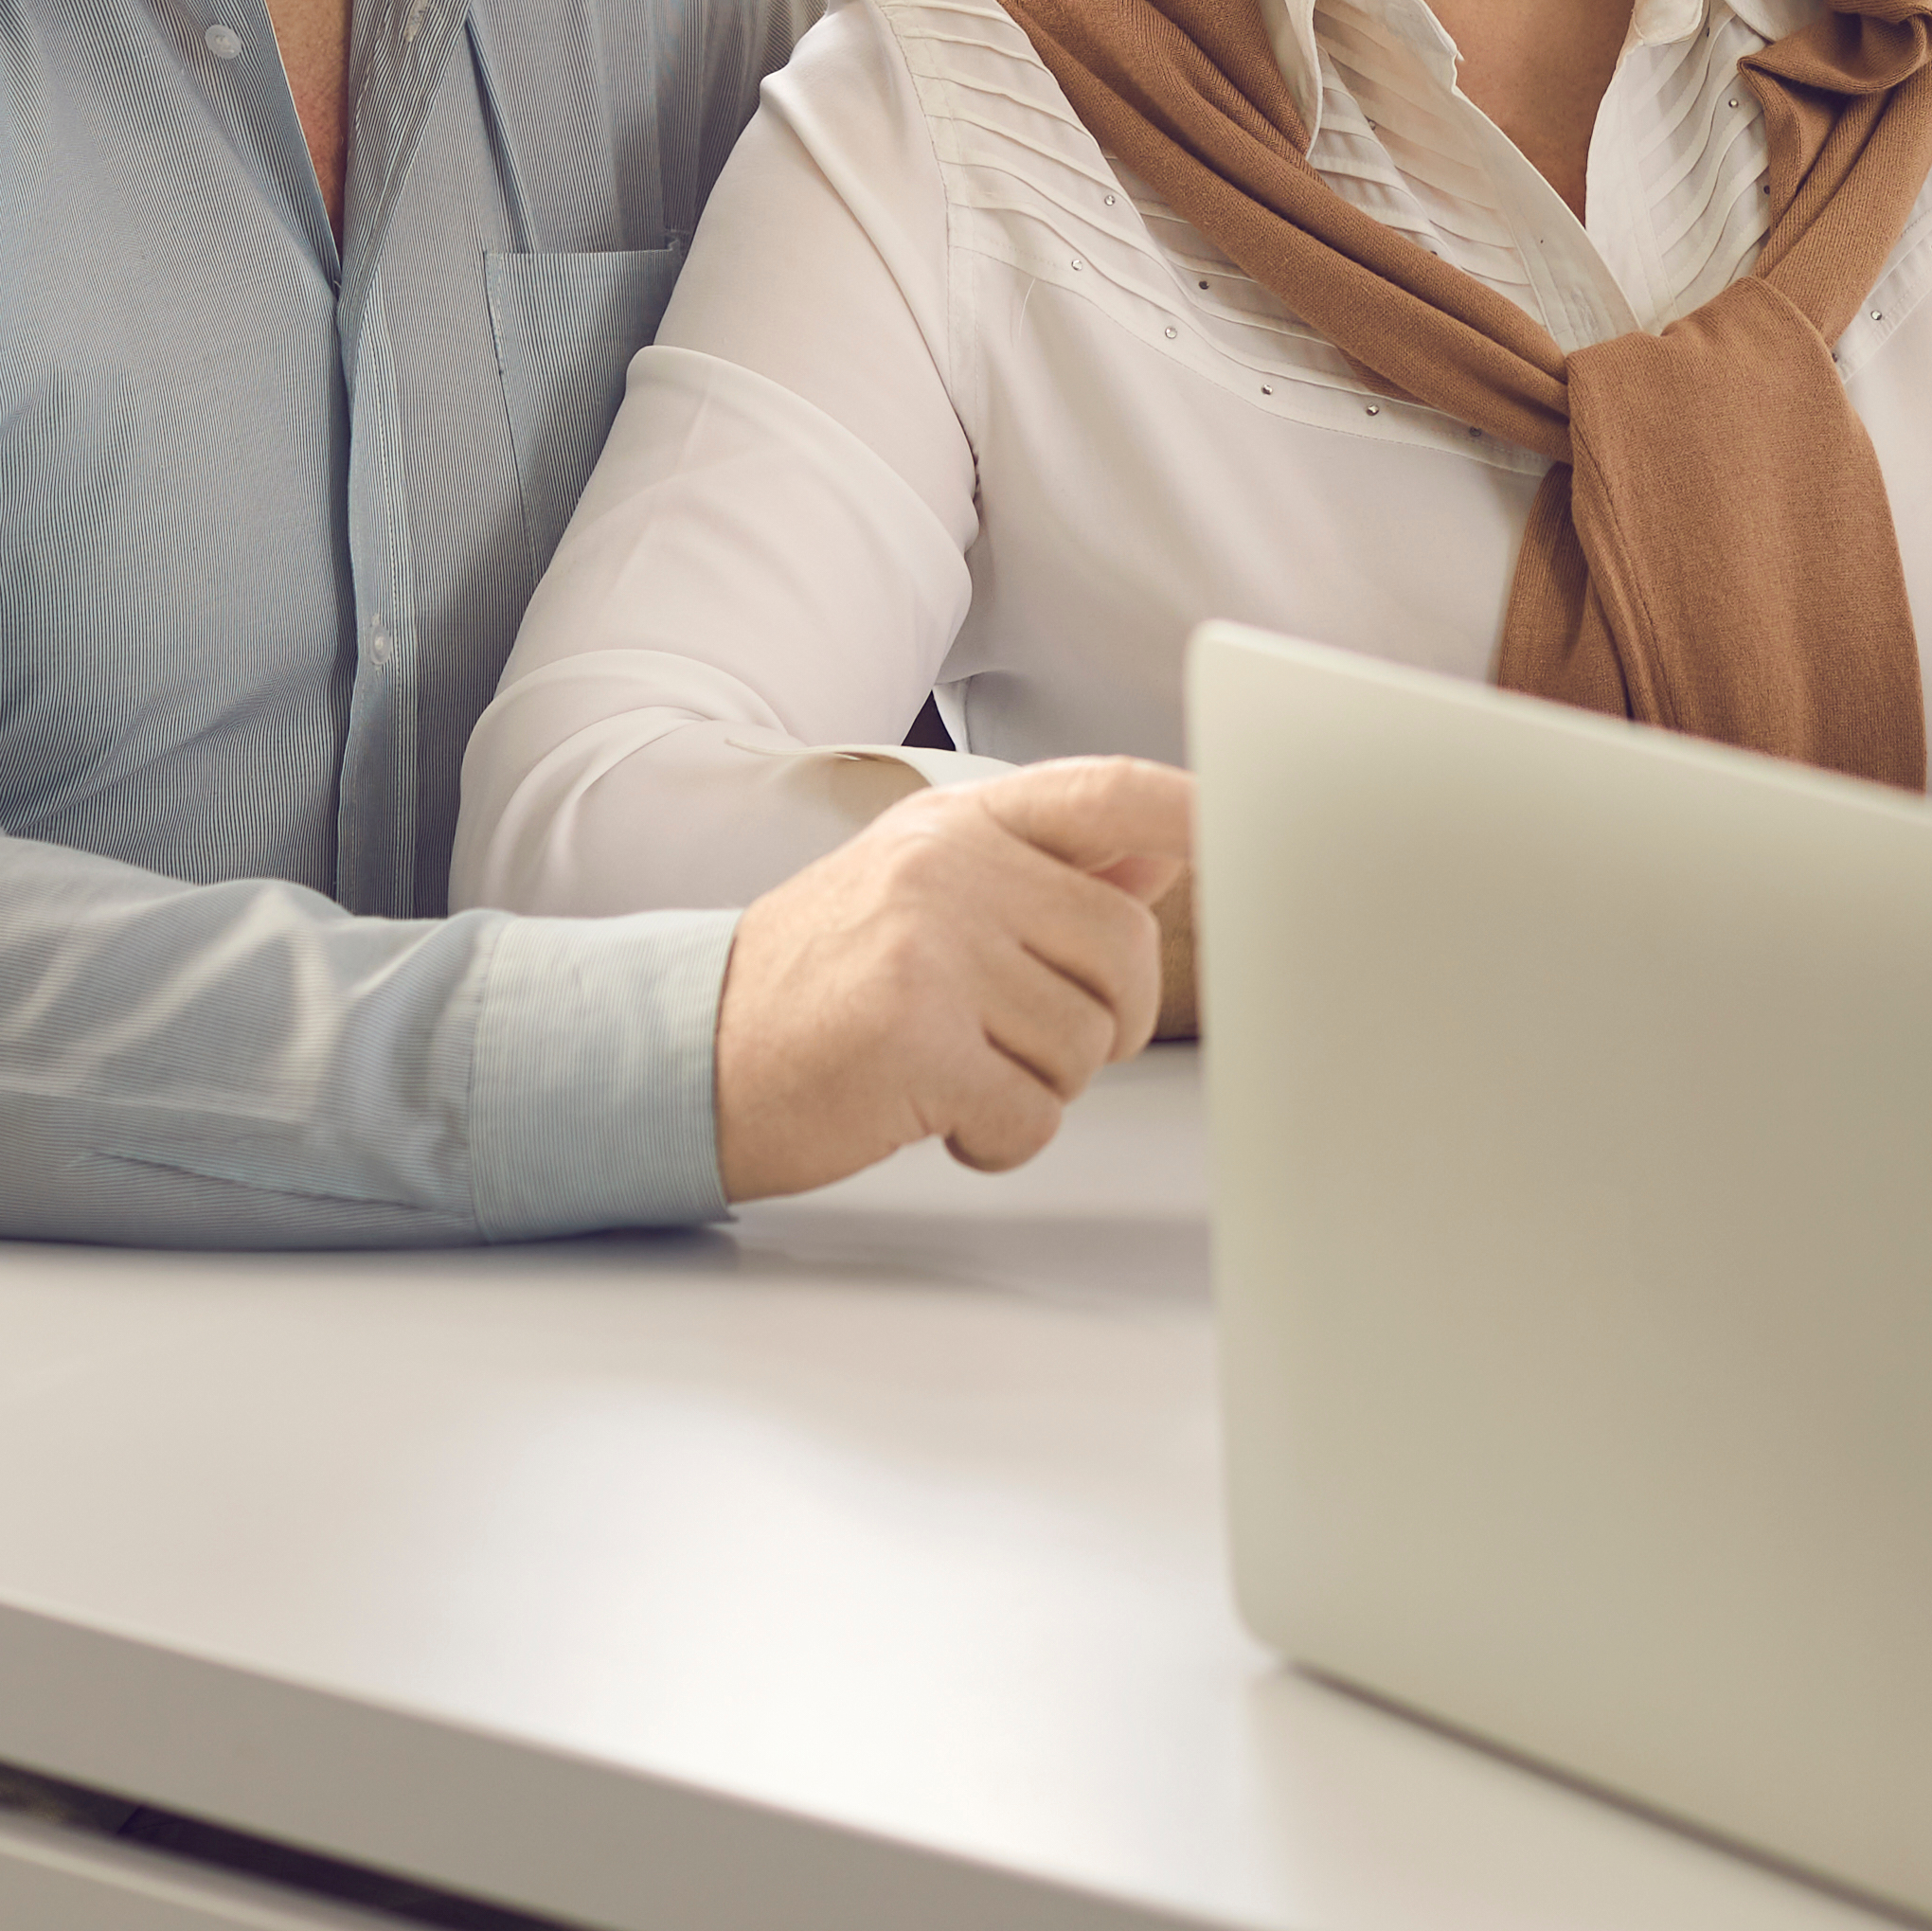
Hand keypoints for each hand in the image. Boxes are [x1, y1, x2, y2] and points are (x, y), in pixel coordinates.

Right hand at [707, 755, 1193, 1200]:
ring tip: (959, 1068)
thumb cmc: (816, 981)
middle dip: (1106, 1019)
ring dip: (1039, 1084)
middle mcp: (948, 871)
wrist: (687, 1053)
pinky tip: (942, 1116)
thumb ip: (1043, 872)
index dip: (1191, 811)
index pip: (1107, 793)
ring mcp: (931, 950)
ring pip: (1088, 1040)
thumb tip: (1164, 855)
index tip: (1244, 831)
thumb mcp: (920, 890)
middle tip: (1034, 1043)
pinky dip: (1002, 1138)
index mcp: (957, 825)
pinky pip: (1034, 1113)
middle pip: (1125, 948)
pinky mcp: (914, 1040)